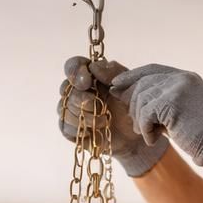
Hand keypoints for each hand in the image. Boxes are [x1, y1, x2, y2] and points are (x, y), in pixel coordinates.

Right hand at [58, 56, 167, 177]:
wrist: (138, 136)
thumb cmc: (134, 109)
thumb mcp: (130, 87)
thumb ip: (114, 74)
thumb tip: (94, 67)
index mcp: (92, 76)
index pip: (73, 66)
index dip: (75, 71)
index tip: (86, 82)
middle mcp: (79, 91)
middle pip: (65, 88)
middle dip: (80, 97)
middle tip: (95, 104)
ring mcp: (74, 110)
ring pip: (64, 108)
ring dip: (83, 116)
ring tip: (104, 122)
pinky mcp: (72, 129)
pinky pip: (64, 126)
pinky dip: (79, 129)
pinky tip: (94, 131)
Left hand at [108, 64, 202, 187]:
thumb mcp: (183, 112)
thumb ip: (162, 101)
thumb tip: (129, 97)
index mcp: (186, 77)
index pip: (152, 69)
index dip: (132, 76)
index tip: (116, 85)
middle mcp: (182, 78)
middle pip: (143, 84)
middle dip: (132, 103)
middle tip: (135, 124)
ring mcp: (178, 89)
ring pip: (141, 99)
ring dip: (140, 121)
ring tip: (147, 134)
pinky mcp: (172, 103)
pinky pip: (146, 114)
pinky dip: (146, 130)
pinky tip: (154, 140)